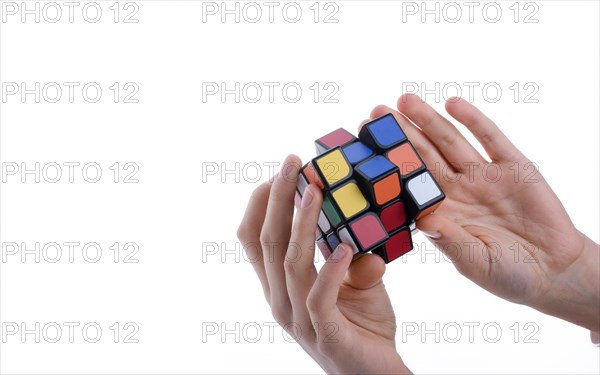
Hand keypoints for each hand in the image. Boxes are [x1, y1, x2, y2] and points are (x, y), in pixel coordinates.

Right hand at [237, 156, 409, 374]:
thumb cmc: (363, 327)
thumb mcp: (356, 283)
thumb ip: (350, 257)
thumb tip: (356, 225)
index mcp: (279, 285)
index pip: (254, 239)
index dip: (261, 203)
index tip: (280, 171)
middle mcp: (280, 299)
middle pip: (267, 241)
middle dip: (277, 197)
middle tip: (291, 162)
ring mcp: (299, 318)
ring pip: (290, 262)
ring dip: (301, 222)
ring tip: (316, 190)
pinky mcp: (325, 333)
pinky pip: (320, 296)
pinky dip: (331, 270)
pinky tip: (344, 246)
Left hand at [368, 94, 598, 332]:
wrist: (556, 271)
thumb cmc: (509, 275)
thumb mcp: (476, 262)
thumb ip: (451, 242)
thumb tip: (423, 222)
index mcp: (441, 213)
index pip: (408, 185)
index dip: (388, 167)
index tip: (365, 149)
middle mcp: (457, 189)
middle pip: (423, 156)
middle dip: (400, 135)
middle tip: (375, 114)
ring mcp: (483, 175)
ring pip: (450, 141)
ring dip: (428, 120)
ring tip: (404, 101)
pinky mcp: (513, 166)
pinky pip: (490, 139)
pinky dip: (472, 120)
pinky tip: (453, 105)